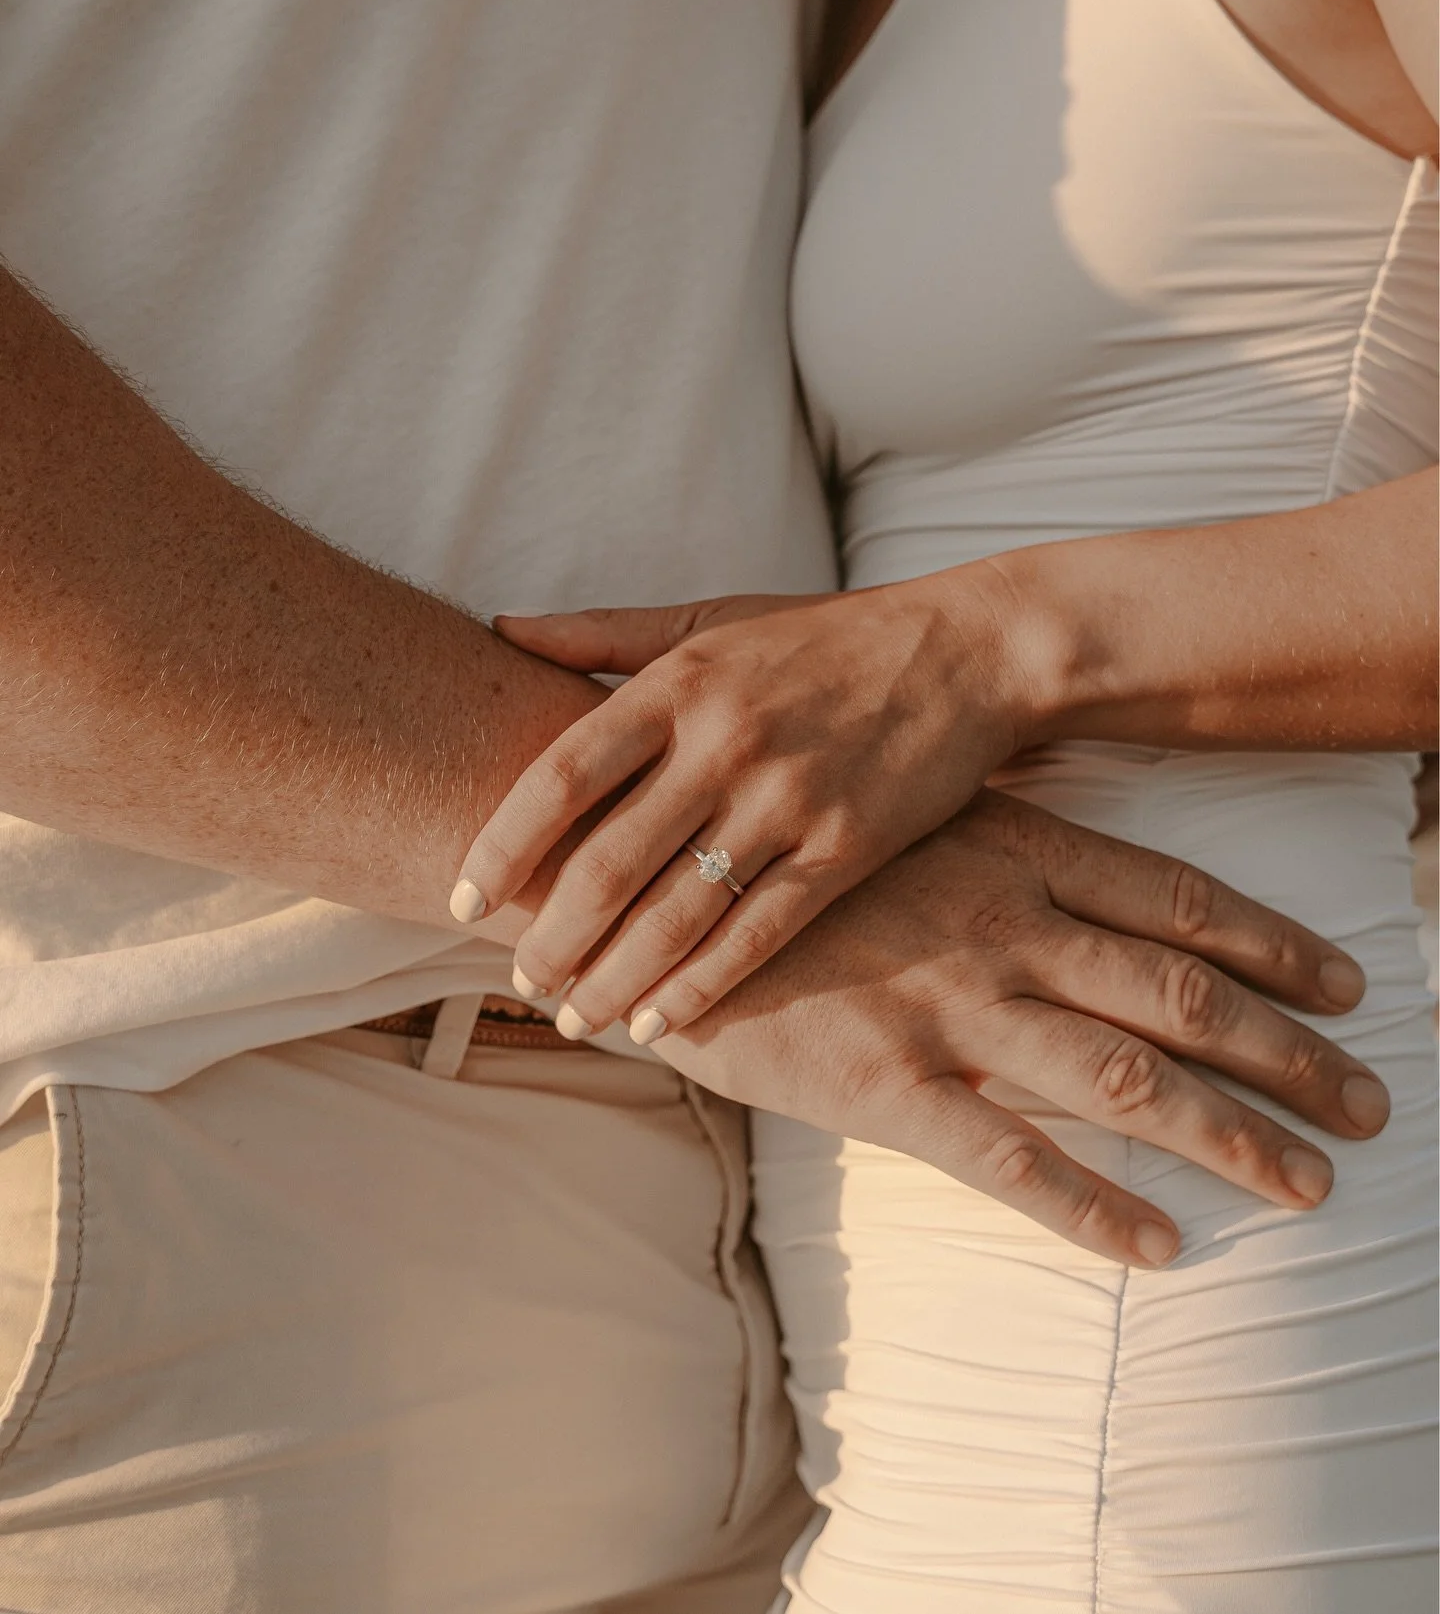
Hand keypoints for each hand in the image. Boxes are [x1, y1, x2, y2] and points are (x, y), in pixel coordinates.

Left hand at [454, 580, 1020, 1031]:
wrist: (967, 651)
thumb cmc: (824, 637)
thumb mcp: (712, 618)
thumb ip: (603, 631)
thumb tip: (500, 629)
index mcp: (677, 684)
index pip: (560, 776)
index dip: (502, 845)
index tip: (463, 898)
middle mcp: (723, 743)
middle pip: (608, 862)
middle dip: (553, 936)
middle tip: (521, 980)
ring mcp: (786, 800)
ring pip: (676, 913)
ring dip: (614, 978)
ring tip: (574, 1016)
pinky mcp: (845, 849)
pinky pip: (757, 934)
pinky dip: (700, 987)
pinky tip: (657, 1021)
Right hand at [648, 792, 1383, 1267]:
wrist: (649, 875)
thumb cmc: (781, 839)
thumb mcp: (902, 814)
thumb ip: (991, 841)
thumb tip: (1072, 868)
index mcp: (1010, 848)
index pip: (1177, 899)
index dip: (1273, 945)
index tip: (1345, 982)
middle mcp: (1002, 924)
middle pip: (1181, 996)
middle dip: (1290, 1054)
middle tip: (1368, 1104)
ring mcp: (949, 1005)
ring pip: (1124, 1080)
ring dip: (1232, 1135)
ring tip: (1308, 1184)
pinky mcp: (886, 1084)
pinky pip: (1013, 1160)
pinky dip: (1096, 1209)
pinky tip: (1162, 1246)